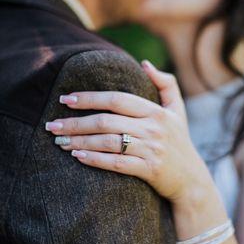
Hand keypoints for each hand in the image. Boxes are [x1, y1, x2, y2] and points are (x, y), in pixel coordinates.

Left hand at [46, 61, 211, 203]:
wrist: (192, 179)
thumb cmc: (180, 141)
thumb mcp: (177, 110)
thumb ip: (166, 83)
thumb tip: (145, 63)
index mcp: (156, 111)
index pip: (117, 99)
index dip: (90, 98)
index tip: (66, 99)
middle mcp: (153, 128)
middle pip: (106, 121)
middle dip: (76, 122)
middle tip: (52, 125)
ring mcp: (151, 149)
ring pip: (107, 142)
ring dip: (80, 141)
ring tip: (59, 141)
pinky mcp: (149, 170)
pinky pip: (116, 163)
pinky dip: (95, 159)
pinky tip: (77, 157)